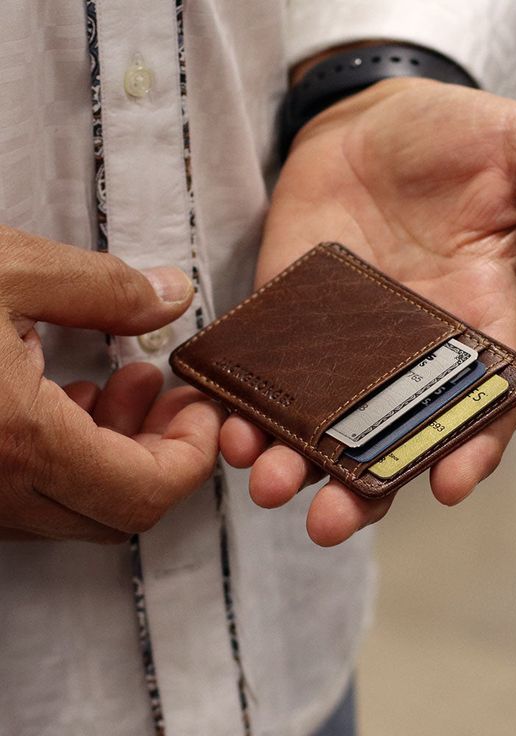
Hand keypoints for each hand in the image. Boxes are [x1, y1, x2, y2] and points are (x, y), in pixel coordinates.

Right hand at [0, 226, 223, 542]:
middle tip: (165, 387)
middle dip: (163, 450)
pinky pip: (31, 496)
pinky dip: (71, 456)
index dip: (195, 452)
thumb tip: (171, 294)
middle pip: (122, 510)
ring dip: (119, 452)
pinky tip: (66, 395)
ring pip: (78, 508)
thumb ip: (104, 288)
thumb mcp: (6, 268)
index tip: (203, 405)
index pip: (149, 492)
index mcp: (19, 442)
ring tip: (123, 378)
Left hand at [220, 79, 515, 545]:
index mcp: (472, 328)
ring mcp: (343, 344)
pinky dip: (248, 406)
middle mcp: (407, 354)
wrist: (372, 126)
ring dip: (293, 461)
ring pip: (321, 424)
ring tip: (266, 481)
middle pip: (389, 439)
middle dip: (361, 485)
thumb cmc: (458, 140)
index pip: (480, 407)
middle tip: (330, 519)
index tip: (451, 484)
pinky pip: (268, 378)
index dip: (471, 448)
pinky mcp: (289, 322)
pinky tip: (227, 424)